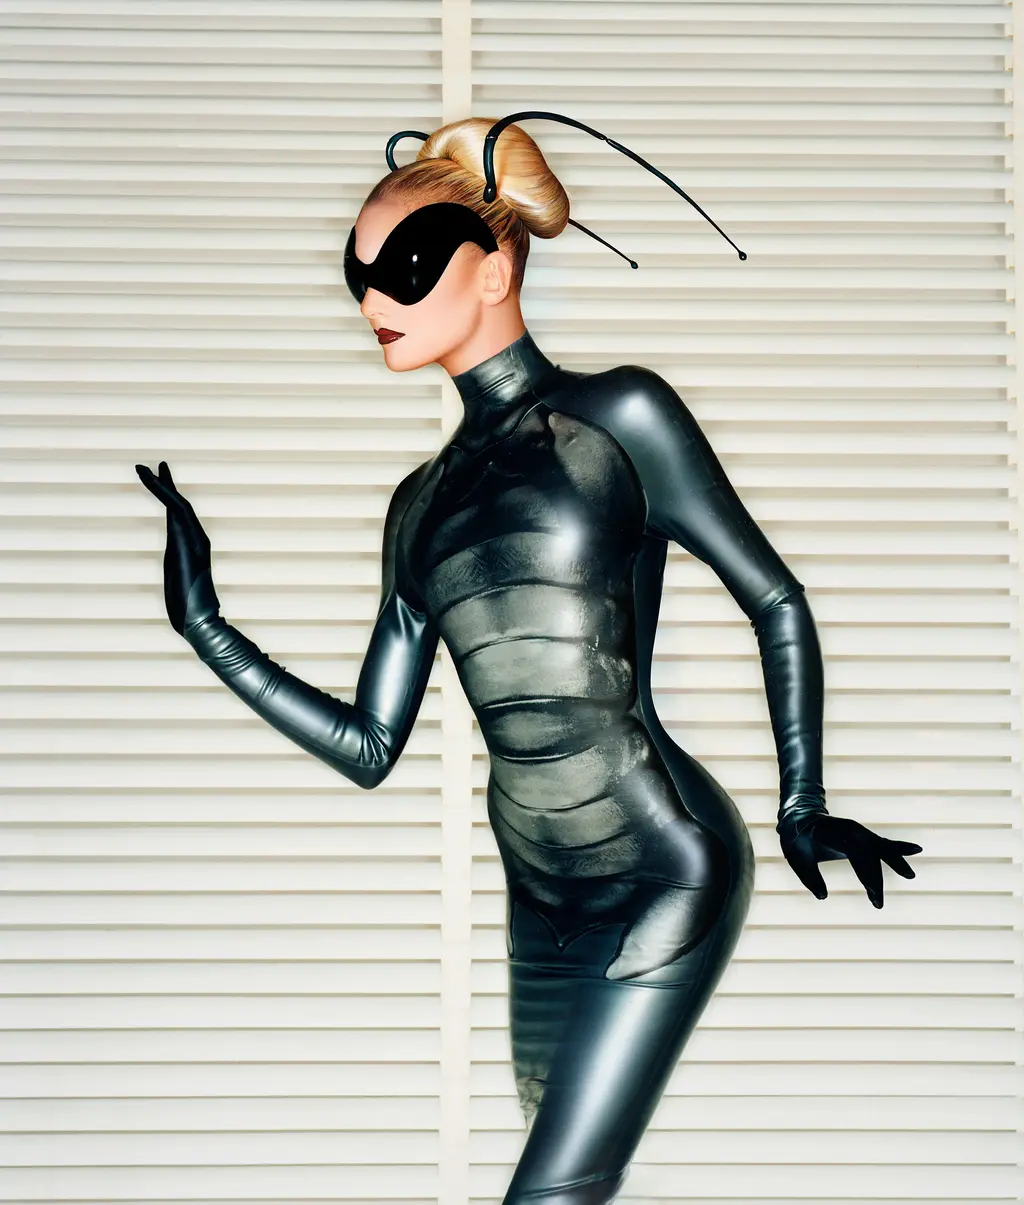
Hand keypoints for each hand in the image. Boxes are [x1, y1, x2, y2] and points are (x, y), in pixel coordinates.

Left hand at [135, 460, 218, 635]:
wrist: (198, 621)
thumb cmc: (189, 609)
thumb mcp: (179, 583)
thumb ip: (180, 569)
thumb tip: (180, 569)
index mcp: (192, 547)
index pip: (179, 516)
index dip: (168, 496)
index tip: (157, 478)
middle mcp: (196, 539)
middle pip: (179, 505)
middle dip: (165, 484)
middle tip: (155, 464)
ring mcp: (194, 541)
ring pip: (177, 505)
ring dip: (161, 486)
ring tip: (146, 470)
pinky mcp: (187, 543)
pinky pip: (176, 513)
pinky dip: (165, 496)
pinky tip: (155, 484)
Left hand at [778, 809, 921, 908]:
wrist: (799, 819)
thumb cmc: (797, 841)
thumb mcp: (797, 859)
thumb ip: (809, 877)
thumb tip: (823, 896)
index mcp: (834, 834)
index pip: (856, 855)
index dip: (866, 874)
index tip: (873, 894)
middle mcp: (851, 831)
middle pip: (870, 854)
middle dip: (876, 877)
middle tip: (878, 901)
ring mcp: (859, 833)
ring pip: (880, 848)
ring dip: (894, 862)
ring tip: (910, 875)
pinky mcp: (864, 837)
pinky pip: (883, 844)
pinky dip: (898, 848)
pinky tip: (917, 850)